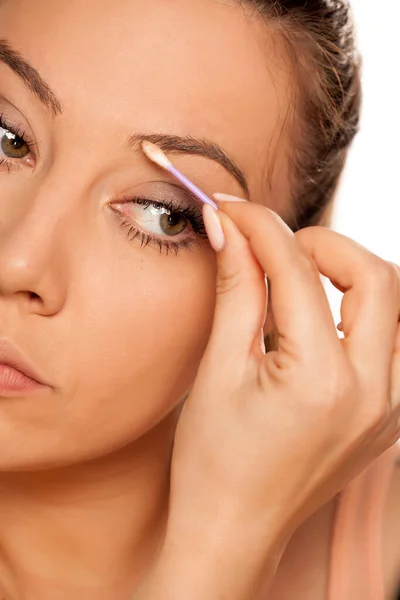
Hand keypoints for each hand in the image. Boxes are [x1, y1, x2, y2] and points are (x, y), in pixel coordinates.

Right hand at [159, 198, 399, 593]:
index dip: (260, 228)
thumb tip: (229, 229)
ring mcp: (390, 410)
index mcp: (321, 381)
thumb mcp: (217, 370)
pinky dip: (364, 315)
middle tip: (278, 245)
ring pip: (398, 309)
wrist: (234, 530)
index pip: (297, 271)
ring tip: (304, 279)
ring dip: (353, 278)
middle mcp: (374, 394)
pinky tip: (323, 321)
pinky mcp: (388, 418)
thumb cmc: (214, 461)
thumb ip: (234, 289)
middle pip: (377, 277)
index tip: (234, 211)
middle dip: (325, 244)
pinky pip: (395, 345)